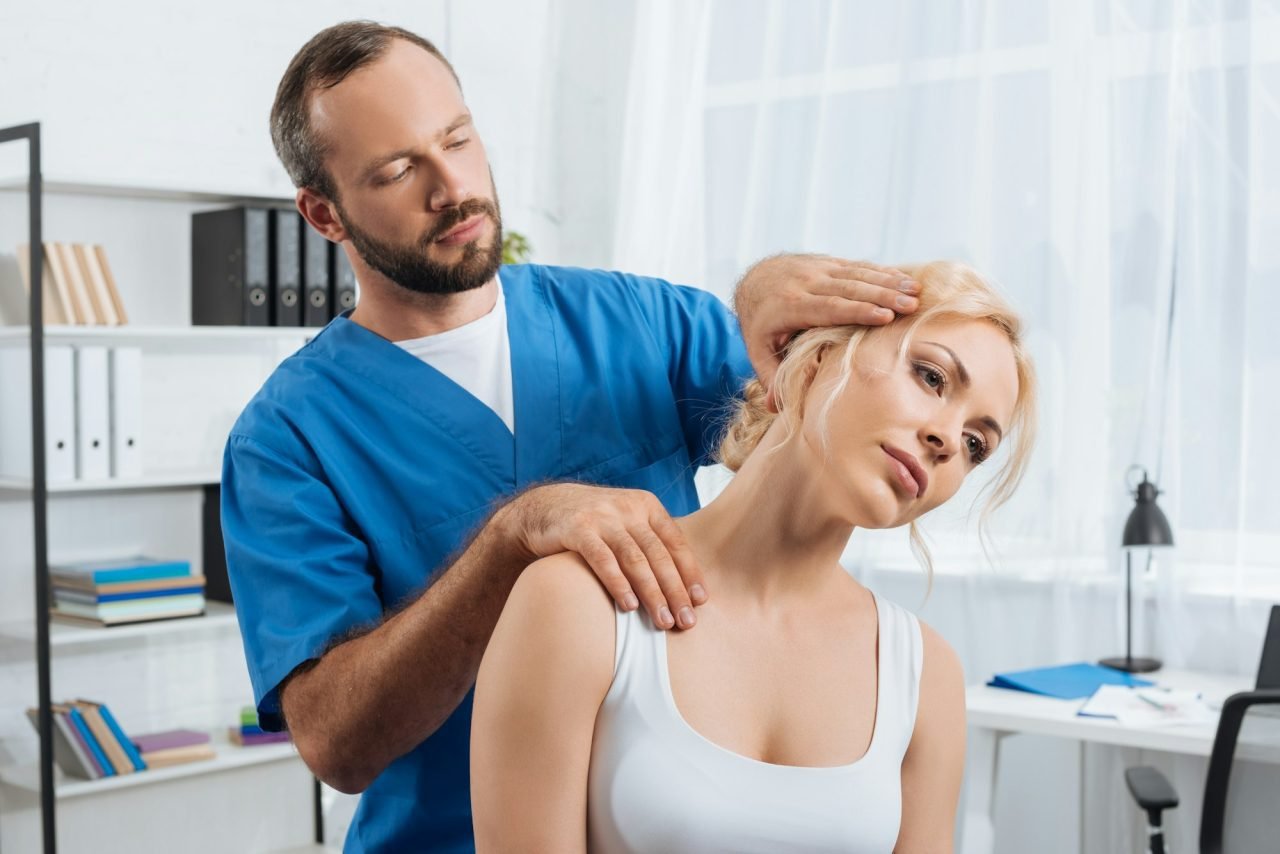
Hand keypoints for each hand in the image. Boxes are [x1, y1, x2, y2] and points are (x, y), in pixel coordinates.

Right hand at [506, 483, 704, 629]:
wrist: (543, 508)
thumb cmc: (593, 524)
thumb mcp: (625, 523)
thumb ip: (650, 543)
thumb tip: (682, 585)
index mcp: (646, 506)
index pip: (675, 542)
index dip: (690, 572)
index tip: (700, 601)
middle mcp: (627, 508)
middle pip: (658, 554)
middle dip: (675, 591)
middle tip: (686, 621)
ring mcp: (602, 517)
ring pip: (635, 559)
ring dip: (651, 593)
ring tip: (662, 621)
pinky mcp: (578, 529)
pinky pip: (603, 560)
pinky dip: (618, 583)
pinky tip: (629, 605)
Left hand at [734, 254, 919, 408]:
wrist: (754, 281)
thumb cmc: (760, 323)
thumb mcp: (757, 350)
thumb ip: (769, 376)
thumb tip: (774, 408)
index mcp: (790, 306)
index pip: (828, 308)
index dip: (857, 311)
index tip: (885, 317)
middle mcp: (806, 284)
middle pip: (848, 289)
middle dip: (881, 296)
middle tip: (911, 304)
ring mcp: (818, 270)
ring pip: (856, 274)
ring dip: (888, 282)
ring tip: (915, 291)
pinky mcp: (828, 264)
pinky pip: (857, 266)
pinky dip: (882, 272)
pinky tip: (904, 278)